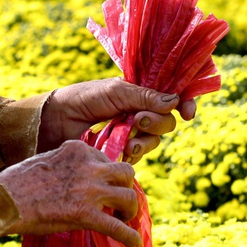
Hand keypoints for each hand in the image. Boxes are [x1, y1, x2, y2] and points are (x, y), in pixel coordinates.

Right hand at [0, 140, 141, 245]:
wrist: (4, 199)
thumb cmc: (17, 180)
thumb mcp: (46, 158)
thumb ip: (66, 163)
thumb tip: (74, 175)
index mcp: (77, 149)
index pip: (105, 158)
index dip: (107, 174)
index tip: (103, 184)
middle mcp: (89, 166)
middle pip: (125, 172)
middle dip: (126, 186)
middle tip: (120, 199)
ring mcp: (89, 190)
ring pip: (129, 196)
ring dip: (130, 209)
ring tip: (124, 218)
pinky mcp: (85, 215)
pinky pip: (117, 227)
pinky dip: (129, 236)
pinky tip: (133, 242)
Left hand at [38, 78, 195, 161]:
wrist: (57, 121)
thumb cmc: (83, 98)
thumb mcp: (115, 91)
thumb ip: (144, 96)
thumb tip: (175, 101)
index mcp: (138, 93)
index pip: (170, 97)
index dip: (184, 103)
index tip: (188, 112)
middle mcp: (138, 112)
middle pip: (166, 121)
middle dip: (157, 122)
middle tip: (138, 120)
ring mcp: (131, 133)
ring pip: (155, 140)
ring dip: (145, 140)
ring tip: (127, 138)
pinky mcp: (121, 152)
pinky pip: (139, 155)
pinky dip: (133, 152)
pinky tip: (121, 148)